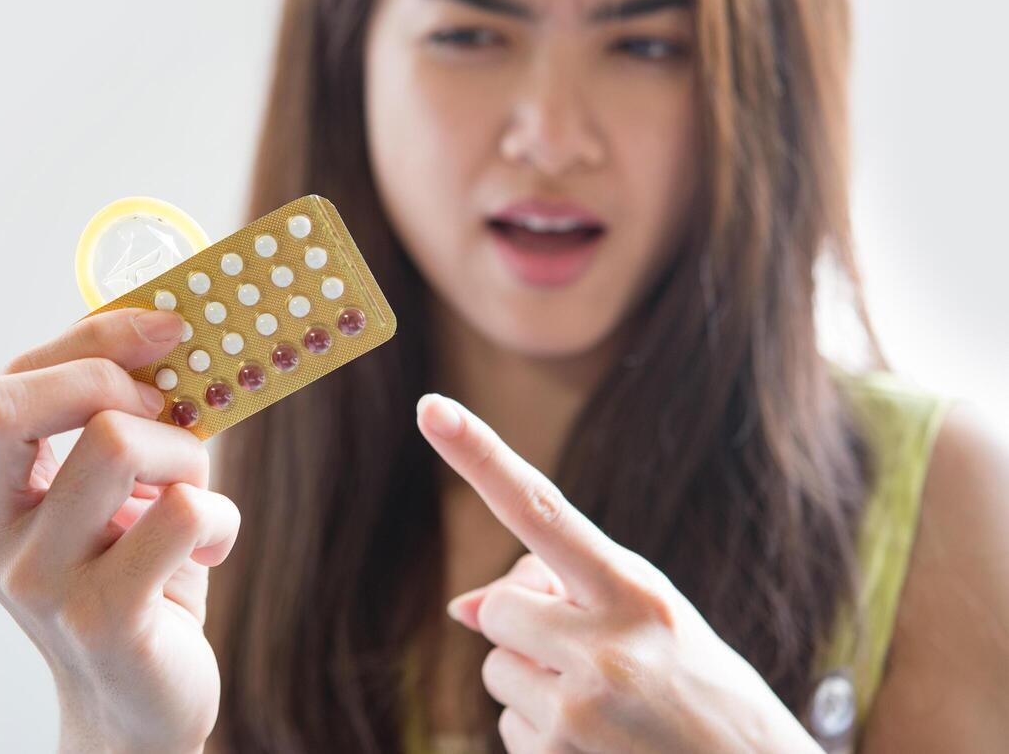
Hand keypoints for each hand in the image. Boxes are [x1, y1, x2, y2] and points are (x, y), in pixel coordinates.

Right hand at [0, 308, 239, 753]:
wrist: (138, 708)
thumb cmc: (132, 577)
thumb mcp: (109, 493)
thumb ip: (114, 419)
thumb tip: (168, 333)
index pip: (3, 389)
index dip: (89, 341)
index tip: (165, 329)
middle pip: (9, 406)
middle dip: (107, 379)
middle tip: (165, 411)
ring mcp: (38, 585)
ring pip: (117, 444)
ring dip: (185, 452)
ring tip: (194, 492)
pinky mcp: (103, 622)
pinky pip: (183, 511)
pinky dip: (220, 515)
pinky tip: (211, 548)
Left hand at [416, 394, 821, 753]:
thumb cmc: (699, 688)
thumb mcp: (649, 620)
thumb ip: (563, 595)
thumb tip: (460, 609)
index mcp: (635, 592)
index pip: (540, 510)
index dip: (479, 457)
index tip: (431, 409)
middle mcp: (606, 647)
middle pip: (502, 603)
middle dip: (528, 624)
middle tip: (600, 654)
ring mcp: (580, 711)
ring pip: (496, 667)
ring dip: (535, 682)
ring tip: (611, 705)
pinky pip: (507, 725)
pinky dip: (542, 732)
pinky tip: (602, 742)